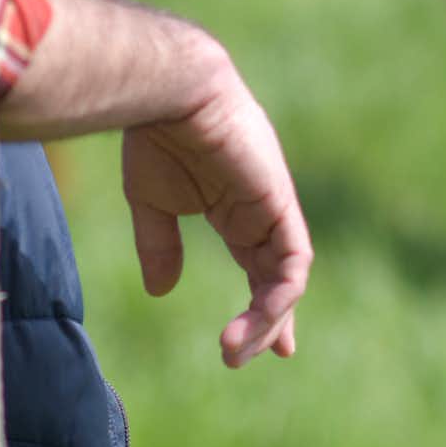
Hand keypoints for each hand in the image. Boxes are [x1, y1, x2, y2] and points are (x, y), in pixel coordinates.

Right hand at [120, 55, 310, 368]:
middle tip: (271, 353)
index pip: (256, 263)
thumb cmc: (156, 135)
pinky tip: (257, 321)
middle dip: (273, 319)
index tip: (247, 341)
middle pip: (277, 276)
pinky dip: (278, 298)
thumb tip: (162, 292)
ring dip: (266, 320)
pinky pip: (293, 263)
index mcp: (235, 208)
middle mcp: (260, 211)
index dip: (258, 303)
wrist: (171, 93)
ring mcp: (274, 208)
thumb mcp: (152, 202)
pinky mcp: (280, 205)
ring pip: (286, 278)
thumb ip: (161, 246)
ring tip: (235, 352)